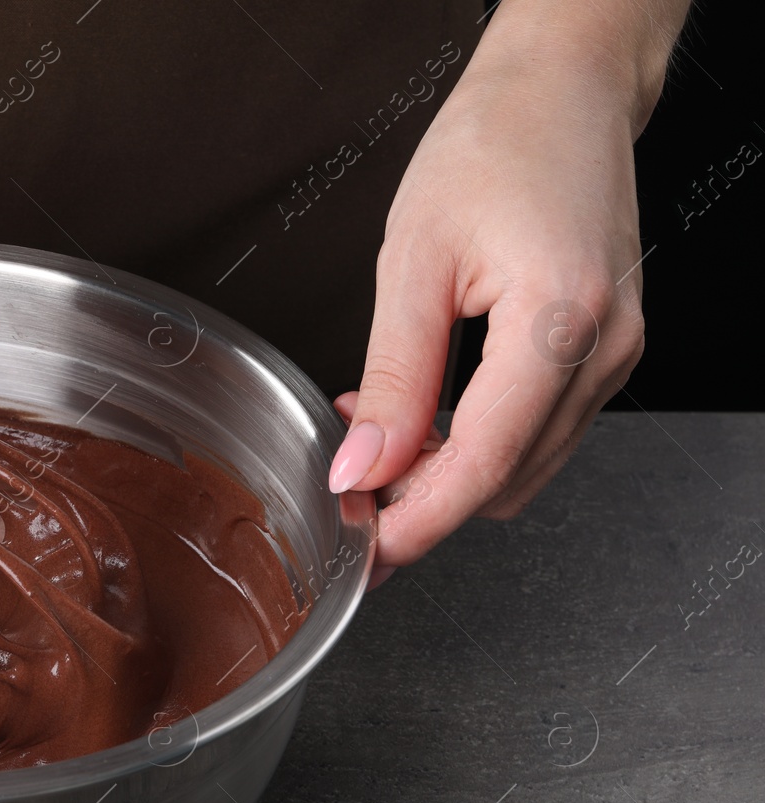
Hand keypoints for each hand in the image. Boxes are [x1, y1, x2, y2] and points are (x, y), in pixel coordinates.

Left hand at [328, 2, 684, 586]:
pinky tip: (421, 411)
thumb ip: (394, 378)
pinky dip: (476, 439)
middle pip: (506, 480)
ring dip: (445, 469)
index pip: (483, 466)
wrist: (561, 91)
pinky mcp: (608, 350)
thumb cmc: (491, 146)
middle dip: (422, 498)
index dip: (416, 521)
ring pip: (522, 466)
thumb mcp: (414, 262)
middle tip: (346, 478)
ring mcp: (617, 354)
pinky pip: (537, 429)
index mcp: (560, 323)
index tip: (361, 550)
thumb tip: (364, 466)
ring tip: (374, 431)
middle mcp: (606, 350)